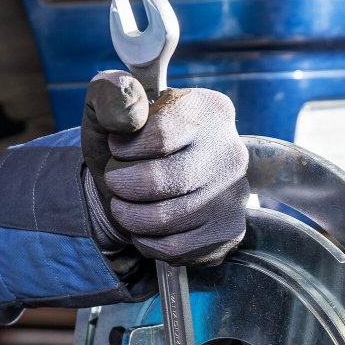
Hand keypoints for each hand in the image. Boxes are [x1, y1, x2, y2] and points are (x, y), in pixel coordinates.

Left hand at [81, 70, 249, 266]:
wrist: (141, 191)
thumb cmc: (126, 148)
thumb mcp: (109, 111)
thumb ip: (110, 95)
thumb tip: (130, 110)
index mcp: (210, 110)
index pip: (162, 133)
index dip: (127, 148)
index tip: (116, 149)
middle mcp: (232, 151)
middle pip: (164, 180)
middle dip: (124, 187)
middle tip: (114, 184)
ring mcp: (235, 195)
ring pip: (167, 219)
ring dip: (130, 217)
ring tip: (123, 207)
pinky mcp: (228, 231)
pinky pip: (176, 248)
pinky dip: (147, 242)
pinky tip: (144, 229)